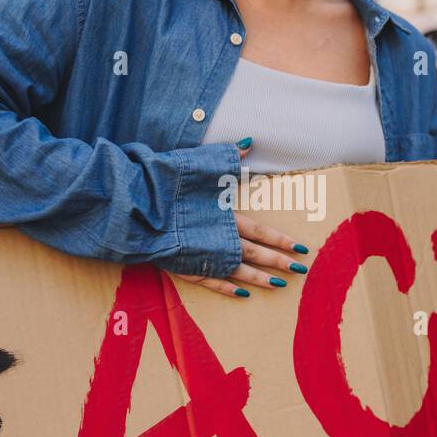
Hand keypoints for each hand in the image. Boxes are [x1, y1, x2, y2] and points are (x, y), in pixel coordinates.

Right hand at [171, 140, 311, 298]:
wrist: (134, 208)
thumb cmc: (165, 184)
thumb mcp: (197, 163)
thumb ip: (226, 157)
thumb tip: (248, 142)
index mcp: (223, 216)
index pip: (261, 231)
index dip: (282, 240)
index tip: (302, 249)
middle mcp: (217, 239)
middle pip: (255, 254)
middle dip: (279, 263)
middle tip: (300, 272)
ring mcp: (201, 256)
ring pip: (237, 272)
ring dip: (259, 280)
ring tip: (278, 287)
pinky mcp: (184, 267)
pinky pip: (210, 282)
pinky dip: (226, 288)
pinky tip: (242, 294)